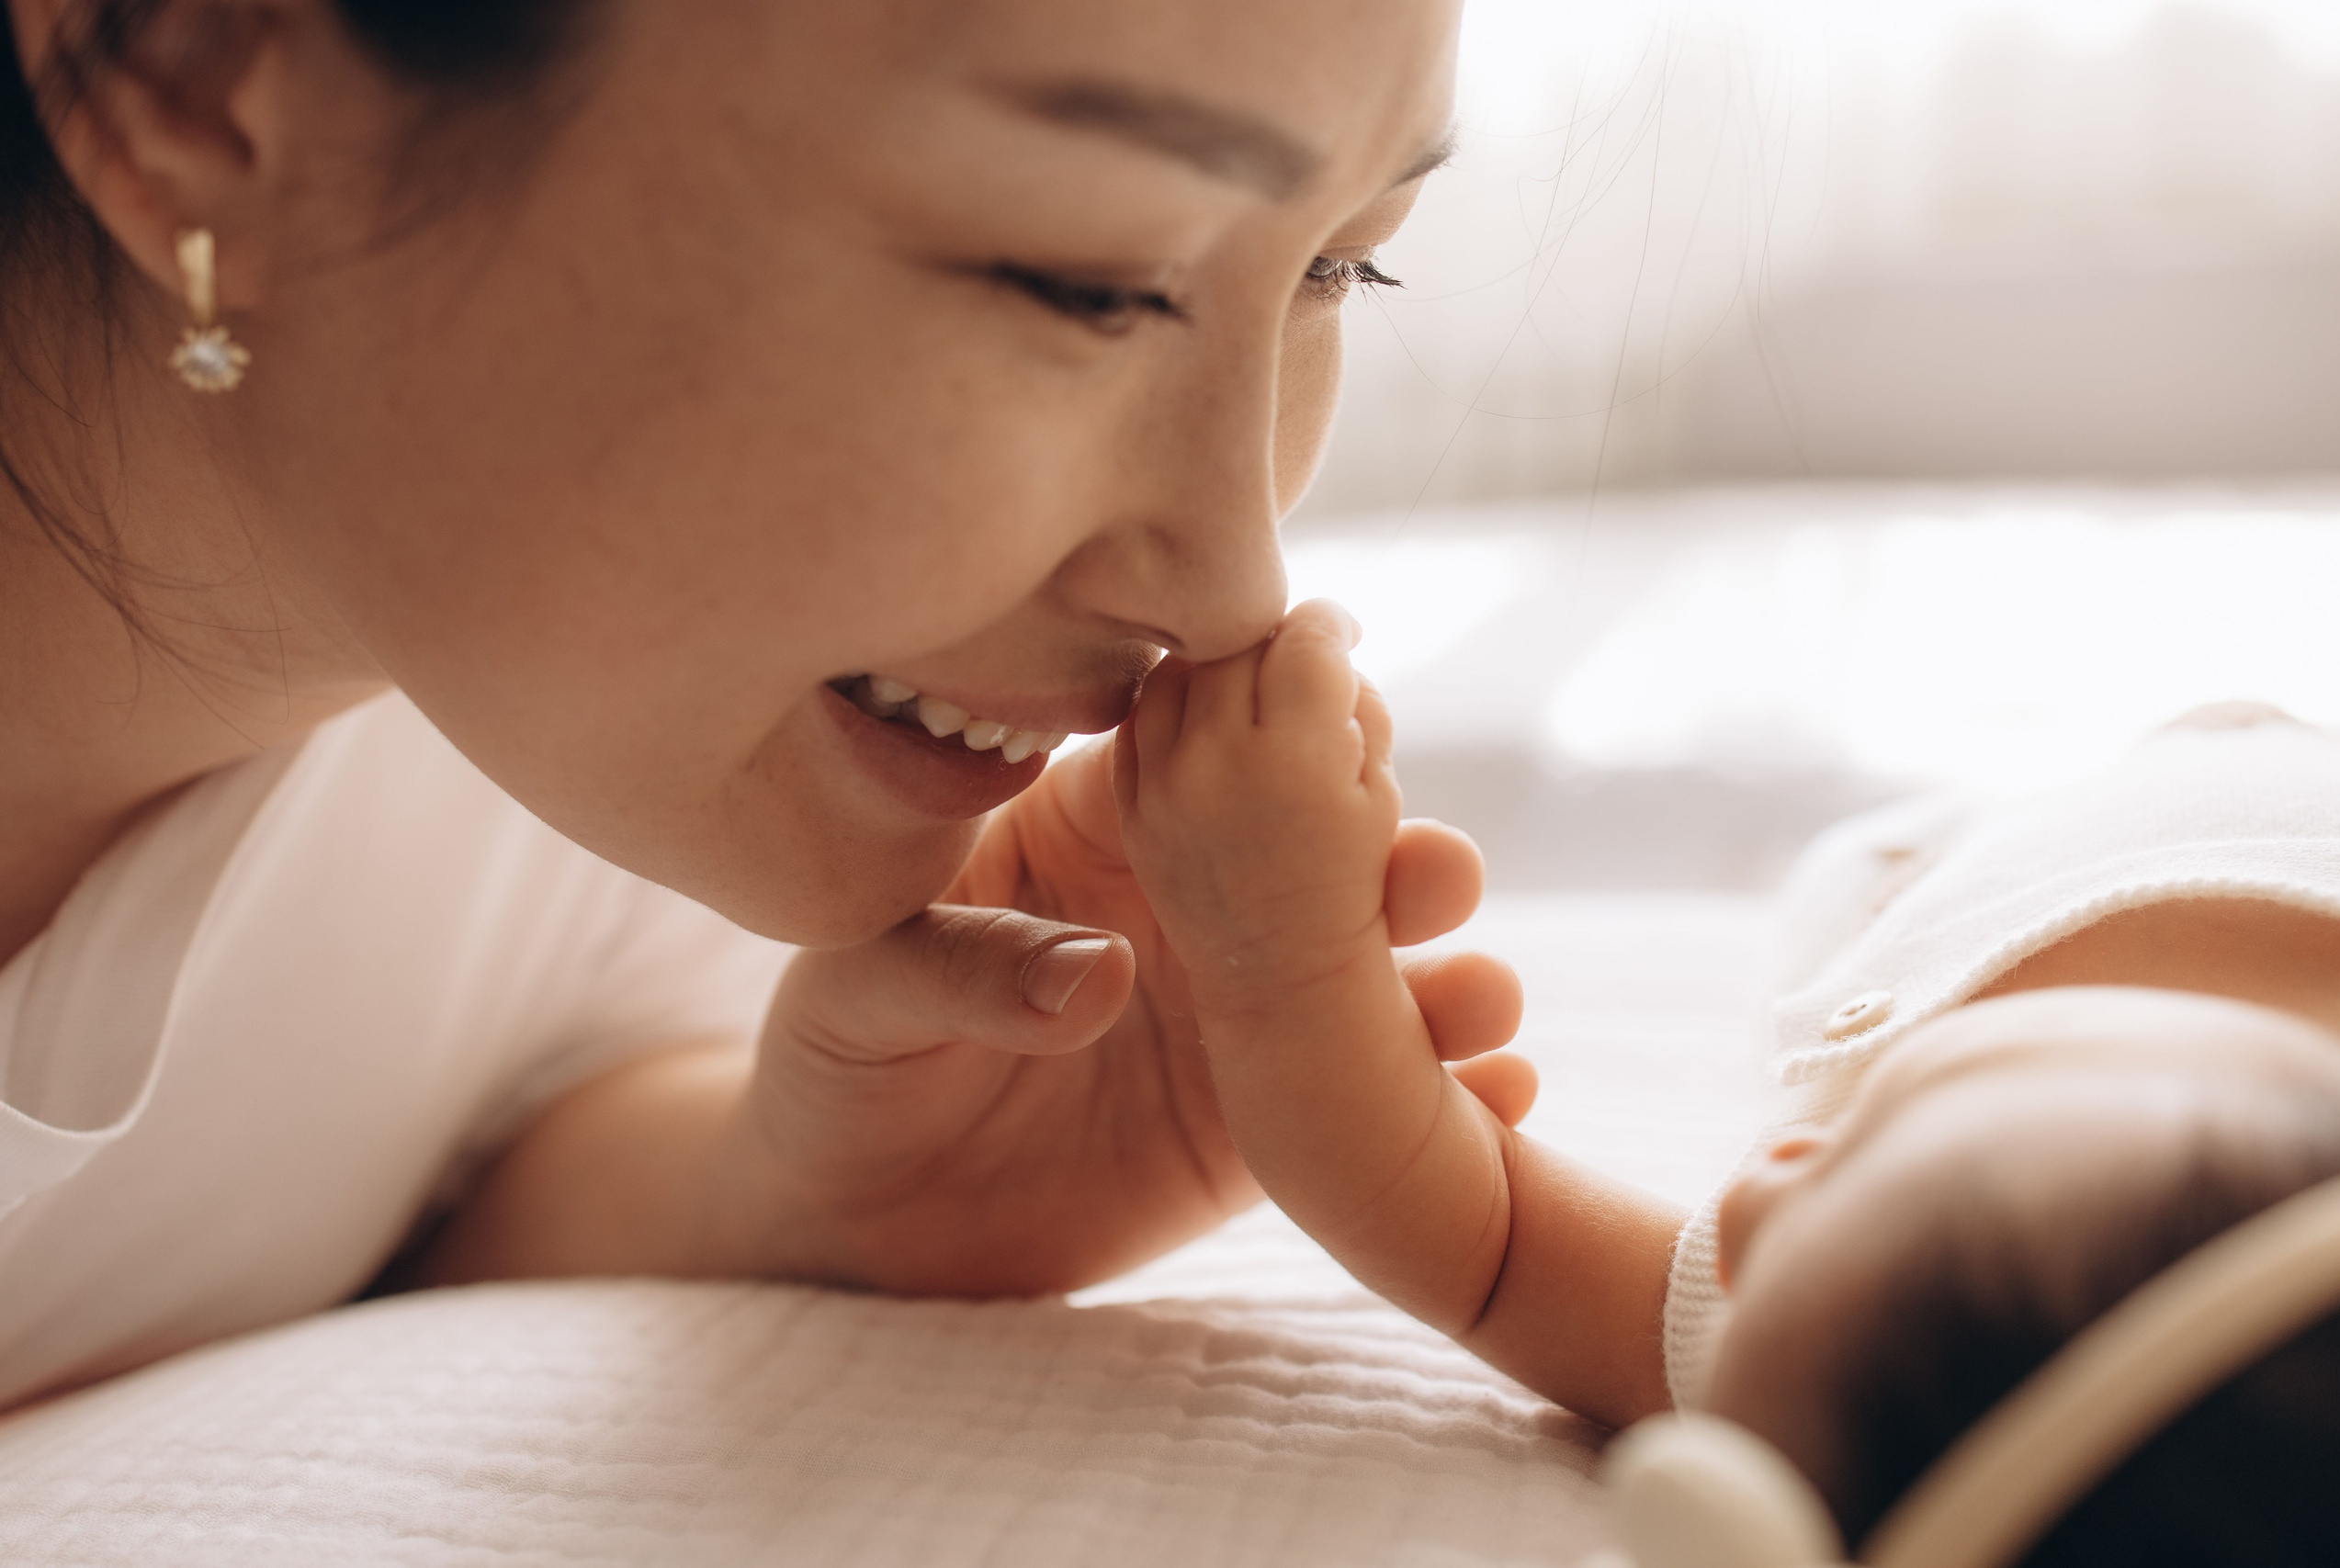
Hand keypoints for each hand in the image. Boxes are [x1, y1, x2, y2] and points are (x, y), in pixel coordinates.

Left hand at [736, 729, 1521, 1297]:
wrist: (857, 1223)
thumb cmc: (837, 1064)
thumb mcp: (856, 993)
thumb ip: (960, 963)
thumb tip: (1094, 975)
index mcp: (1089, 823)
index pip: (1201, 750)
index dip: (1276, 735)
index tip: (1350, 736)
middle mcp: (1184, 901)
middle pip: (1312, 854)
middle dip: (1387, 852)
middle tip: (1437, 876)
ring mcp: (1235, 1007)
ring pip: (1361, 972)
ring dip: (1437, 975)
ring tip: (1486, 999)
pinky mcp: (1261, 1117)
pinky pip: (1359, 1102)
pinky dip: (1438, 1098)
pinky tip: (1497, 1105)